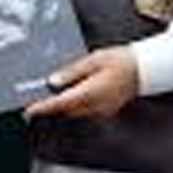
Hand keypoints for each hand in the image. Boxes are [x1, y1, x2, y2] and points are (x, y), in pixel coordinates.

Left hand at [23, 47, 137, 120]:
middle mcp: (95, 106)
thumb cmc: (121, 60)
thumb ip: (72, 71)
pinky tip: (72, 94)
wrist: (144, 69)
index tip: (29, 110)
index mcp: (91, 92)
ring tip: (52, 95)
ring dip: (63, 106)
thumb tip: (53, 81)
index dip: (43, 108)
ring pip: (74, 112)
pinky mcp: (105, 110)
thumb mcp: (94, 59)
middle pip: (65, 110)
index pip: (61, 103)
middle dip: (50, 106)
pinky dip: (75, 105)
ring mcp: (101, 110)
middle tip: (36, 98)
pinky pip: (85, 111)